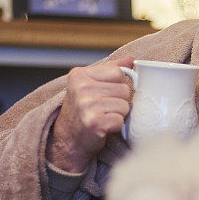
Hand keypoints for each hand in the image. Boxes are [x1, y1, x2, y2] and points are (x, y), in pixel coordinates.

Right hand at [47, 56, 133, 172]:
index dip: (117, 85)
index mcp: (79, 75)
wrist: (67, 140)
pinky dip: (115, 126)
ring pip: (125, 105)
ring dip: (118, 114)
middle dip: (118, 101)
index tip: (104, 94)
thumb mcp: (91, 85)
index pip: (118, 72)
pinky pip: (120, 120)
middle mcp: (81, 88)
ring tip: (103, 117)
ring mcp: (86, 105)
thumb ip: (111, 70)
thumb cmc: (82, 112)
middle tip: (103, 109)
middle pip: (124, 89)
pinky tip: (103, 127)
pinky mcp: (94, 122)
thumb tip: (131, 59)